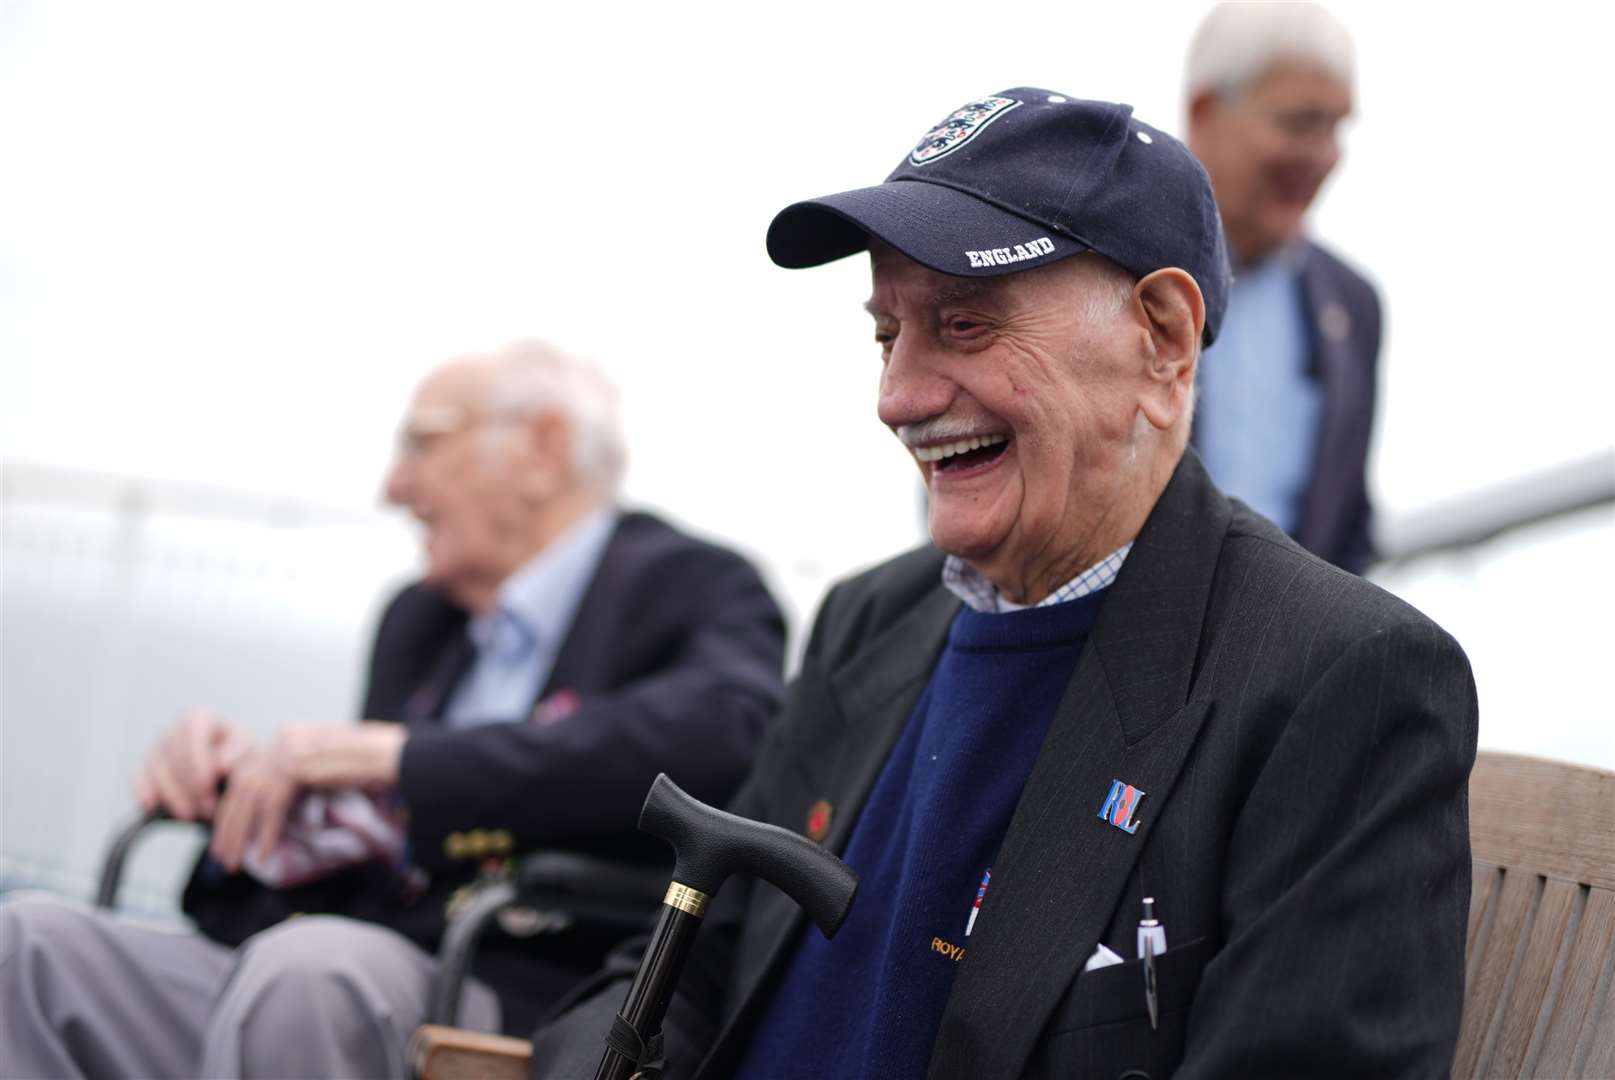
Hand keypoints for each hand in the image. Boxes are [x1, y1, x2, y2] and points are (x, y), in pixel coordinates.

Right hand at [134, 709, 252, 820]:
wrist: (229, 771)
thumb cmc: (241, 756)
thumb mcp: (247, 750)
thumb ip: (237, 752)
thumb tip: (220, 765)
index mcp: (198, 718)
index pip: (192, 736)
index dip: (198, 762)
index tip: (208, 785)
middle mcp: (173, 730)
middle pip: (174, 756)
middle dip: (189, 785)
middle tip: (206, 809)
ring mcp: (157, 749)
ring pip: (157, 770)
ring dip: (172, 795)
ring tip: (191, 816)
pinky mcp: (146, 768)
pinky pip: (139, 778)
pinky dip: (144, 792)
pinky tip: (152, 807)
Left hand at [208, 722, 407, 871]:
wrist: (405, 757)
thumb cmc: (378, 768)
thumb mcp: (329, 771)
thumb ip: (302, 781)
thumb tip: (276, 811)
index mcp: (292, 735)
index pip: (248, 772)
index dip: (234, 807)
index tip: (228, 836)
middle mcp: (286, 737)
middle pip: (242, 783)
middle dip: (229, 823)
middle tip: (222, 856)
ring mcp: (292, 748)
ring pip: (251, 796)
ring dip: (240, 833)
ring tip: (235, 863)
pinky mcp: (301, 764)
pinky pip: (273, 805)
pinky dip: (266, 833)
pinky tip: (265, 855)